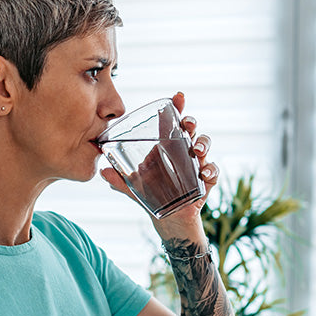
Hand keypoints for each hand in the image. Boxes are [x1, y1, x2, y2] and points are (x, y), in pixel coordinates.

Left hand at [99, 91, 219, 220]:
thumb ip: (119, 180)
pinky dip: (211, 171)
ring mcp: (196, 164)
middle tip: (188, 124)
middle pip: (191, 130)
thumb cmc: (151, 195)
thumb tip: (102, 171)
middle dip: (191, 123)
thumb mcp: (133, 187)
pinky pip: (213, 172)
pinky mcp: (205, 180)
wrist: (168, 218)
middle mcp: (182, 151)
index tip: (178, 96)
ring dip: (203, 144)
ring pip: (204, 146)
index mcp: (165, 146)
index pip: (172, 122)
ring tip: (196, 151)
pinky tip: (204, 174)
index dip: (176, 108)